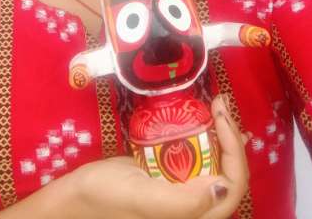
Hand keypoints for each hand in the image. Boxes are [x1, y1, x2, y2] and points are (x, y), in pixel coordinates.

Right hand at [67, 95, 249, 218]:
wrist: (77, 195)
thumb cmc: (107, 199)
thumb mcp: (143, 199)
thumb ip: (184, 201)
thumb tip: (222, 187)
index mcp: (194, 218)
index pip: (231, 187)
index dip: (234, 153)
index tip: (221, 118)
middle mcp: (194, 208)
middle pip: (229, 172)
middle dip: (231, 137)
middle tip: (220, 104)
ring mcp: (183, 191)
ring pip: (215, 163)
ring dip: (222, 135)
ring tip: (218, 107)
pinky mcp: (170, 177)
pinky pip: (197, 158)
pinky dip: (207, 138)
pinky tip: (207, 121)